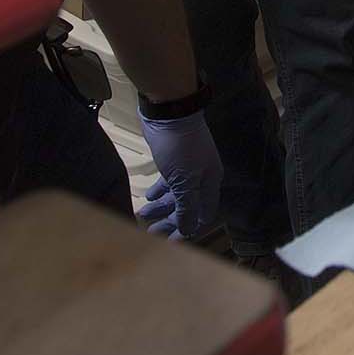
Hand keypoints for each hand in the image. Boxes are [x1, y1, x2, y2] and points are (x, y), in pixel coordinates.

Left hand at [137, 108, 223, 239]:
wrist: (170, 111)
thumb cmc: (180, 148)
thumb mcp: (184, 181)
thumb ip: (187, 206)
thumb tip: (189, 230)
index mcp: (210, 183)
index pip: (202, 215)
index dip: (188, 230)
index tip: (171, 243)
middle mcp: (201, 178)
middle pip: (187, 207)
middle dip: (170, 221)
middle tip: (150, 233)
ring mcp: (187, 168)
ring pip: (176, 195)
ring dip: (161, 207)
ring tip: (143, 215)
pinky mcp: (173, 160)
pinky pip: (168, 182)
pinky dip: (158, 191)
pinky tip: (147, 197)